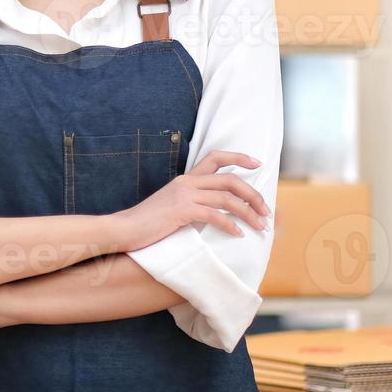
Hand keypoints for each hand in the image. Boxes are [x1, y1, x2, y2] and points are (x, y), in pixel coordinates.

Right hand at [113, 150, 270, 250]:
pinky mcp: (182, 211)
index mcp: (186, 178)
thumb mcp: (173, 206)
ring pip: (227, 198)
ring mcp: (184, 195)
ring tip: (260, 226)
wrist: (125, 228)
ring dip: (248, 212)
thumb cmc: (149, 222)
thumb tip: (216, 211)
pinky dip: (231, 225)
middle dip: (253, 194)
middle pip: (230, 180)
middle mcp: (187, 182)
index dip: (239, 158)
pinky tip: (238, 234)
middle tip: (266, 211)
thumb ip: (193, 202)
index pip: (215, 157)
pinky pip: (215, 216)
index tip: (258, 164)